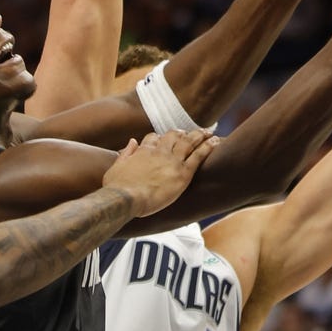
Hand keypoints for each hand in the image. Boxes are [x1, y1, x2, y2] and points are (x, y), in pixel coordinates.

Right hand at [103, 130, 218, 216]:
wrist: (125, 198)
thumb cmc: (117, 188)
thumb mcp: (116, 167)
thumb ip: (126, 153)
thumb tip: (132, 141)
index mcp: (143, 151)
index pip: (155, 138)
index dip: (161, 137)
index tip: (167, 139)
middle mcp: (159, 152)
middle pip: (174, 136)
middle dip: (183, 133)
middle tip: (191, 133)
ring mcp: (172, 161)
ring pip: (189, 142)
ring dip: (200, 135)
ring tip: (209, 132)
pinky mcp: (182, 173)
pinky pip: (198, 155)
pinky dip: (208, 146)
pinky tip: (215, 141)